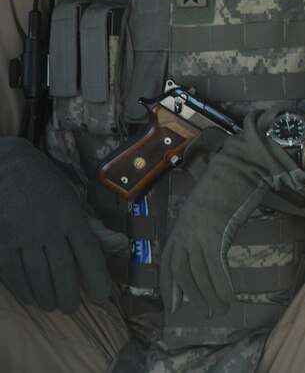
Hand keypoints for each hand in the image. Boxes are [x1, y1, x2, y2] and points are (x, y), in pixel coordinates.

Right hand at [0, 138, 110, 313]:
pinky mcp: (2, 240)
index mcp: (72, 216)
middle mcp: (50, 228)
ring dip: (47, 295)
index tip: (103, 297)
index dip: (97, 277)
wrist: (5, 166)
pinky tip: (31, 297)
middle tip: (72, 308)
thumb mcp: (74, 200)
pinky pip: (13, 271)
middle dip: (70, 294)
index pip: (89, 253)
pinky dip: (23, 288)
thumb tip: (123, 244)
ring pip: (38, 274)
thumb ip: (94, 227)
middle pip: (63, 269)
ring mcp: (24, 235)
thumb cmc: (45, 184)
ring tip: (53, 306)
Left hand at [160, 109, 304, 316]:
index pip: (170, 259)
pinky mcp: (214, 231)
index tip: (174, 303)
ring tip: (219, 310)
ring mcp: (198, 230)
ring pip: (197, 272)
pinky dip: (221, 285)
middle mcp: (186, 228)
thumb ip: (209, 223)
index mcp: (184, 221)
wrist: (243, 164)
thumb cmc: (233, 180)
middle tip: (201, 312)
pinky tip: (228, 297)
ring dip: (209, 295)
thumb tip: (213, 241)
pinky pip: (215, 266)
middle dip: (189, 294)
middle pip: (181, 269)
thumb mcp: (214, 205)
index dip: (170, 283)